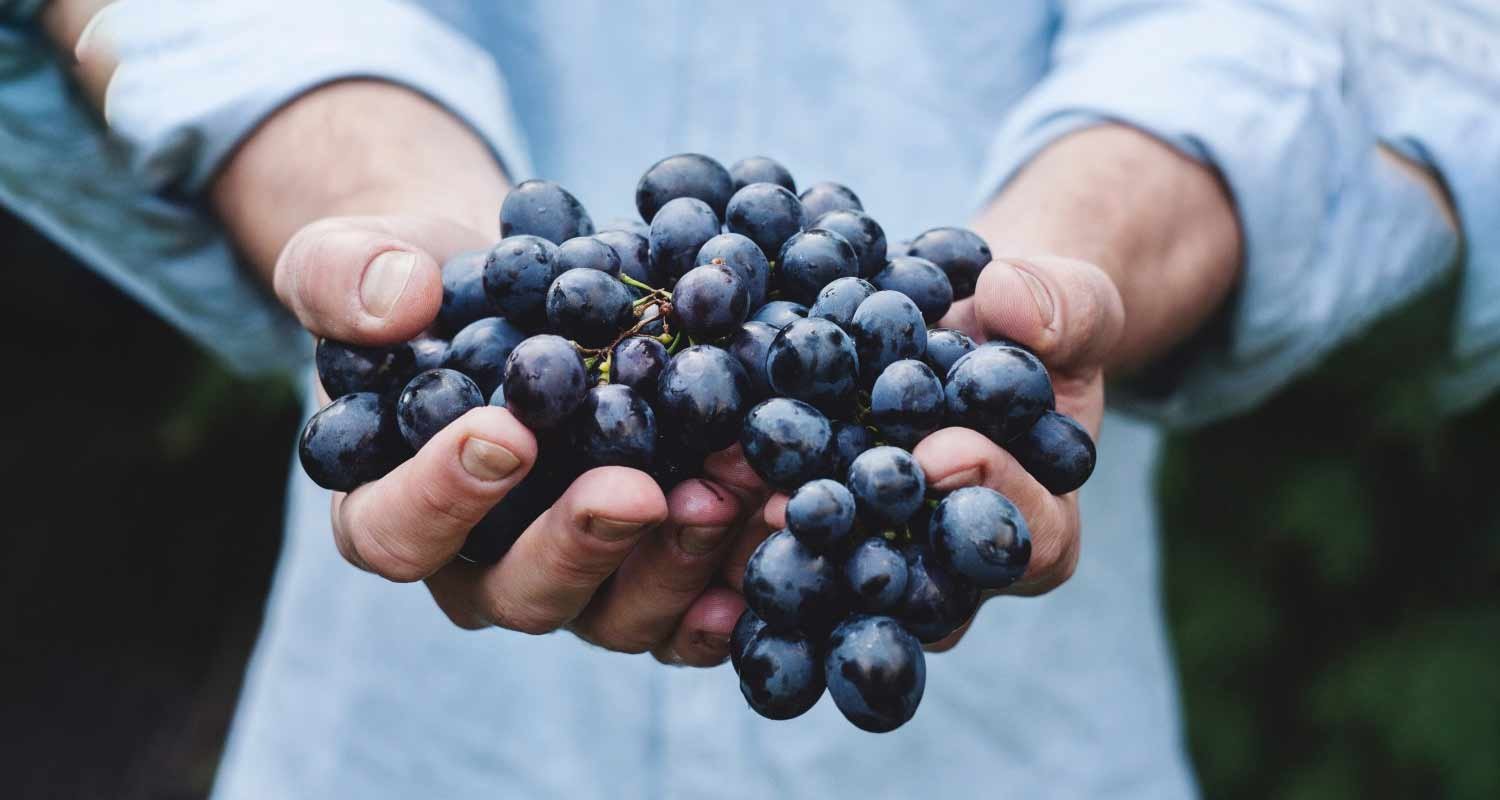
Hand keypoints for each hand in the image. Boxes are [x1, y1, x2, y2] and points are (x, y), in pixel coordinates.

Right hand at [278, 213, 762, 664]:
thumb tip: (397, 300)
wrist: (516, 292)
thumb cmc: (421, 285)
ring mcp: (574, 581)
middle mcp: (480, 568)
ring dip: (678, 561)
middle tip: (637, 490)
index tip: (504, 433)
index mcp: (389, 509)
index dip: (442, 497)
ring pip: (617, 613)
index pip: (395, 532)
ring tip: (731, 491)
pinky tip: (779, 536)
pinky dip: (738, 582)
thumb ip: (344, 276)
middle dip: (582, 543)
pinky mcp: (649, 573)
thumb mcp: (356, 257)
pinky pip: (691, 611)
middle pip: (520, 592)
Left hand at [741, 255, 1123, 647]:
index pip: (1028, 537)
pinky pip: (777, 547)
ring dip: (780, 544)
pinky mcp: (815, 539)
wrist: (962, 326)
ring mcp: (879, 562)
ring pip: (835, 580)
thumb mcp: (1070, 303)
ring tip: (730, 496)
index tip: (943, 451)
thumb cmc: (1031, 325)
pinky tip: (688, 484)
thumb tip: (1012, 301)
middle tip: (806, 503)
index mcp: (1039, 528)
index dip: (990, 495)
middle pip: (917, 584)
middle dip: (862, 541)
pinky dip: (731, 520)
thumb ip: (1062, 308)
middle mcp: (954, 570)